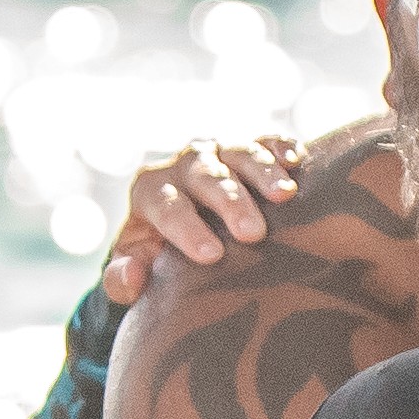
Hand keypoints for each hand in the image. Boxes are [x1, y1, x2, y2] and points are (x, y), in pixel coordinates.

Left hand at [94, 135, 307, 301]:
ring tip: (285, 196)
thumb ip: (121, 278)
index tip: (211, 255)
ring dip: (263, 172)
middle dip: (230, 202)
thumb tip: (134, 277)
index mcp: (151, 191)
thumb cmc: (159, 251)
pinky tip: (298, 161)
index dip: (187, 229)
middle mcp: (184, 166)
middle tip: (253, 233)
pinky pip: (266, 141)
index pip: (167, 206)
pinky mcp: (249, 149)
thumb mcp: (135, 265)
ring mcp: (219, 153)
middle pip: (205, 176)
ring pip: (239, 153)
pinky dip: (281, 148)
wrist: (181, 221)